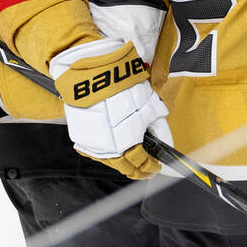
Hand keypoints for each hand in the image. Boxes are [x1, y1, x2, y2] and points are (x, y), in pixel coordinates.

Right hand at [49, 38, 169, 178]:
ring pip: (109, 162)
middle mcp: (107, 150)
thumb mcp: (150, 108)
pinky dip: (107, 153)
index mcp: (126, 145)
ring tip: (132, 159)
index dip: (151, 167)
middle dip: (138, 170)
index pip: (141, 164)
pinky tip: (114, 149)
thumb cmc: (124, 89)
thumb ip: (159, 129)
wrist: (94, 76)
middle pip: (125, 167)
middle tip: (147, 169)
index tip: (156, 167)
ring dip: (122, 162)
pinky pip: (96, 151)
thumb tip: (166, 142)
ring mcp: (91, 145)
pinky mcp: (80, 138)